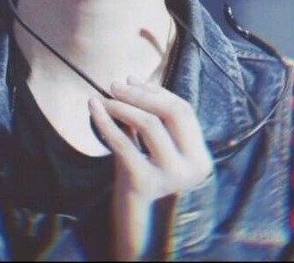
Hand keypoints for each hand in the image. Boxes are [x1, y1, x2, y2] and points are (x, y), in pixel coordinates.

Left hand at [88, 76, 212, 259]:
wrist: (134, 214)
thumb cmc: (145, 169)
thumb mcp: (158, 144)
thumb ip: (153, 115)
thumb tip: (132, 79)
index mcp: (200, 157)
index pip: (183, 111)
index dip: (157, 92)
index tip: (132, 79)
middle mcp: (191, 168)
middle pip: (170, 114)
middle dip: (141, 95)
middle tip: (115, 85)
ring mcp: (169, 177)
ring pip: (149, 124)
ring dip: (124, 105)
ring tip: (105, 98)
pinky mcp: (143, 181)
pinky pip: (123, 142)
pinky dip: (106, 121)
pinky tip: (93, 107)